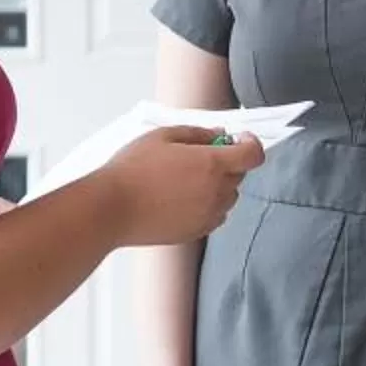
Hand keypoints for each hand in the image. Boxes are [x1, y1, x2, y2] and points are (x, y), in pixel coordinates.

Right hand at [100, 127, 262, 246]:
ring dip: (218, 186)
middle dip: (228, 162)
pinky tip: (182, 198)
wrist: (112, 209)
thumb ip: (197, 134)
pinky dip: (208, 205)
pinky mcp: (196, 232)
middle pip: (240, 175)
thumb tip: (218, 135)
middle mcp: (216, 193)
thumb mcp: (163, 137)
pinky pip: (214, 215)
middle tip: (201, 155)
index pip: (253, 155)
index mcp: (212, 165)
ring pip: (228, 197)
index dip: (250, 143)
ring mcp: (208, 215)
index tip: (239, 139)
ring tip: (186, 179)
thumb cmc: (133, 170)